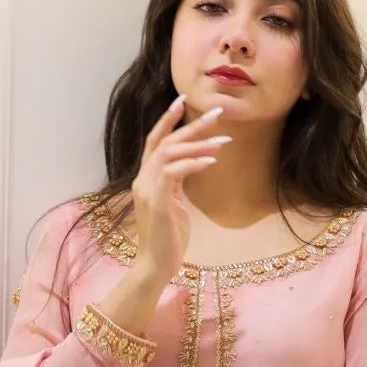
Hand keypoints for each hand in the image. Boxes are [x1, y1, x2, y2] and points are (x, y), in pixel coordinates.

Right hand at [128, 96, 229, 284]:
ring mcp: (147, 190)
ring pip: (170, 153)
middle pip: (165, 141)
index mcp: (146, 179)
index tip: (184, 100)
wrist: (156, 265)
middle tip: (218, 112)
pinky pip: (174, 173)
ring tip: (224, 141)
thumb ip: (177, 183)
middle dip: (192, 125)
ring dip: (198, 144)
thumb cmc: (168, 238)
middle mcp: (143, 180)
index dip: (168, 120)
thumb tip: (193, 165)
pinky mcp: (156, 201)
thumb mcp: (174, 204)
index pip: (154, 141)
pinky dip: (193, 163)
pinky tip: (212, 161)